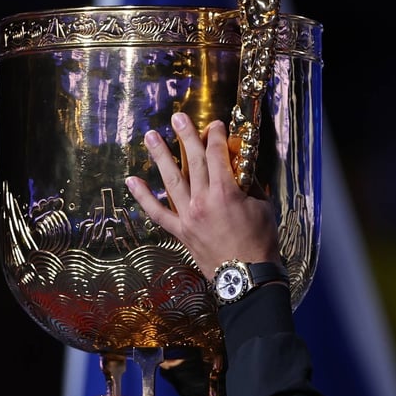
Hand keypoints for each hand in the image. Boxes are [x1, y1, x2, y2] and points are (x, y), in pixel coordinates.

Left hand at [126, 112, 279, 281]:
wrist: (247, 278)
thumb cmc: (260, 244)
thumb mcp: (263, 208)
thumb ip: (250, 187)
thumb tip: (241, 172)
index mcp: (225, 192)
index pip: (218, 155)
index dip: (216, 136)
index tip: (214, 125)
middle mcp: (202, 200)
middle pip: (193, 161)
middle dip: (186, 136)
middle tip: (177, 118)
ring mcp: (188, 216)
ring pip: (171, 180)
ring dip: (160, 156)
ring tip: (151, 136)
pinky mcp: (181, 232)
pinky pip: (158, 213)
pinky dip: (143, 197)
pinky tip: (132, 181)